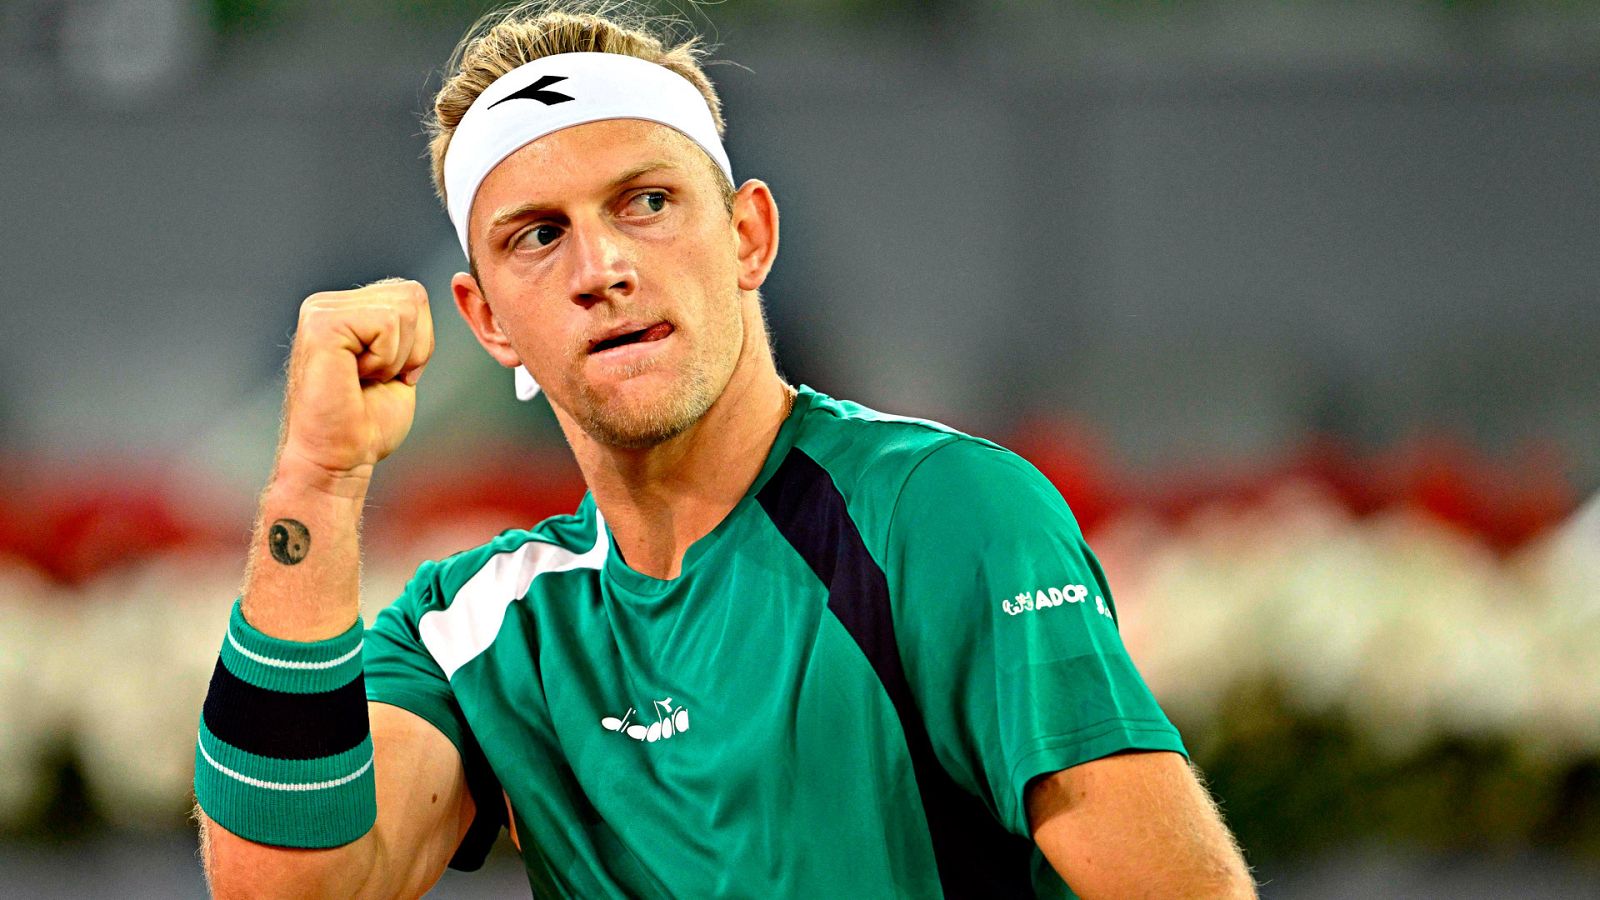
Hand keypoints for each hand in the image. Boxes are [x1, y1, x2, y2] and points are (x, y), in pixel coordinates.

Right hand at [276, 278, 433, 488]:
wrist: (340, 459)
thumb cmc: (366, 422)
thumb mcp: (399, 362)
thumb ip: (406, 325)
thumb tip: (418, 294)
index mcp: (344, 308)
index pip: (412, 295)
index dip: (418, 342)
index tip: (389, 375)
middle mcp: (327, 303)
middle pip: (412, 295)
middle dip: (413, 347)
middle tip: (377, 378)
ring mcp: (320, 311)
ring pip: (404, 309)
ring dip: (397, 356)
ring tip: (364, 379)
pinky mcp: (322, 325)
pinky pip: (388, 324)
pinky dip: (385, 360)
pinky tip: (356, 379)